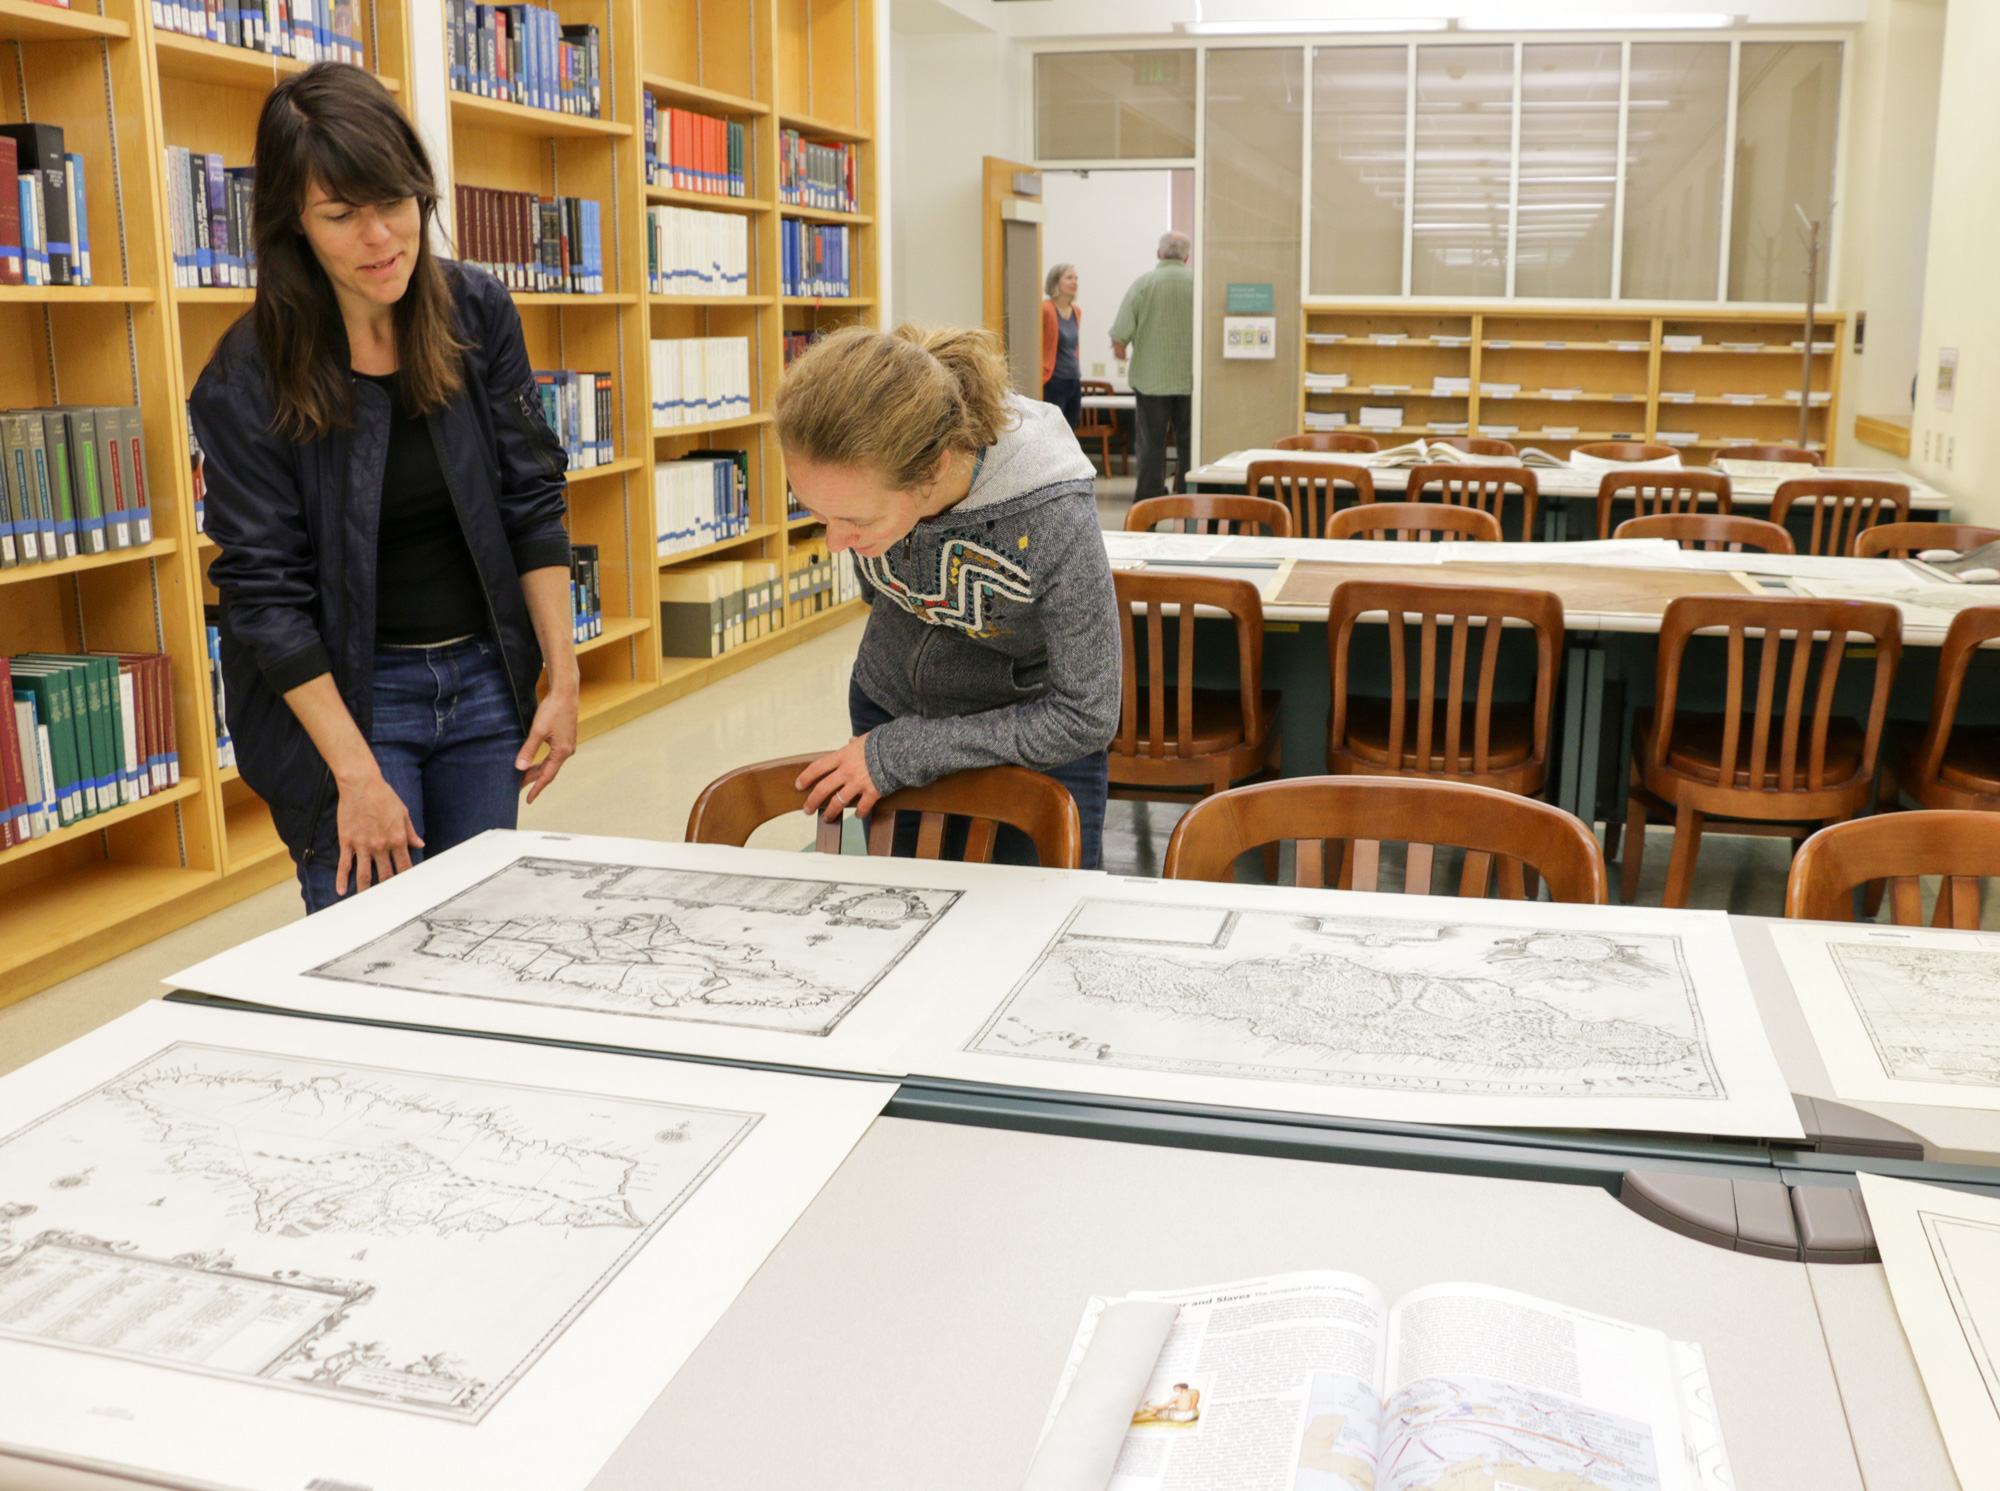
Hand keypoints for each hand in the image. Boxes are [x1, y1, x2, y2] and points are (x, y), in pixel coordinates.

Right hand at [336, 772, 423, 895]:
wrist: (361, 785)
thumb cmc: (384, 796)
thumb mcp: (403, 813)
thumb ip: (411, 831)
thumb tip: (420, 844)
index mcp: (398, 839)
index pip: (405, 866)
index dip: (406, 879)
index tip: (407, 890)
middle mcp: (382, 846)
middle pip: (386, 875)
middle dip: (387, 889)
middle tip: (388, 902)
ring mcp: (363, 846)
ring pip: (365, 875)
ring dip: (365, 890)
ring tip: (365, 902)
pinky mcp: (348, 842)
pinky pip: (344, 864)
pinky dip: (342, 879)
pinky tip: (341, 891)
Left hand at [517, 687, 578, 803]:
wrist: (566, 693)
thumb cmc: (552, 710)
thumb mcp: (537, 731)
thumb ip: (528, 750)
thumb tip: (519, 768)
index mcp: (562, 752)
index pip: (547, 776)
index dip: (537, 788)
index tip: (528, 800)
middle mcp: (567, 751)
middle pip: (548, 771)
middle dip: (533, 779)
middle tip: (518, 787)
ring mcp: (567, 744)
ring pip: (550, 763)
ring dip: (537, 770)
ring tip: (523, 776)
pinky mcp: (565, 738)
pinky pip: (553, 755)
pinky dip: (542, 761)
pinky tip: (534, 761)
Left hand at [796, 735, 878, 818]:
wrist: (901, 750)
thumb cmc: (882, 742)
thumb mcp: (864, 738)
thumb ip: (854, 743)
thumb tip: (851, 740)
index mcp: (842, 756)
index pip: (817, 768)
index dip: (806, 777)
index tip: (799, 785)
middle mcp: (847, 771)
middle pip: (823, 789)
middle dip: (812, 802)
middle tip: (807, 810)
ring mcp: (859, 783)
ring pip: (838, 802)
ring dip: (831, 813)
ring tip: (827, 819)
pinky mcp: (872, 792)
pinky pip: (862, 807)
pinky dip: (859, 813)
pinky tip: (857, 815)